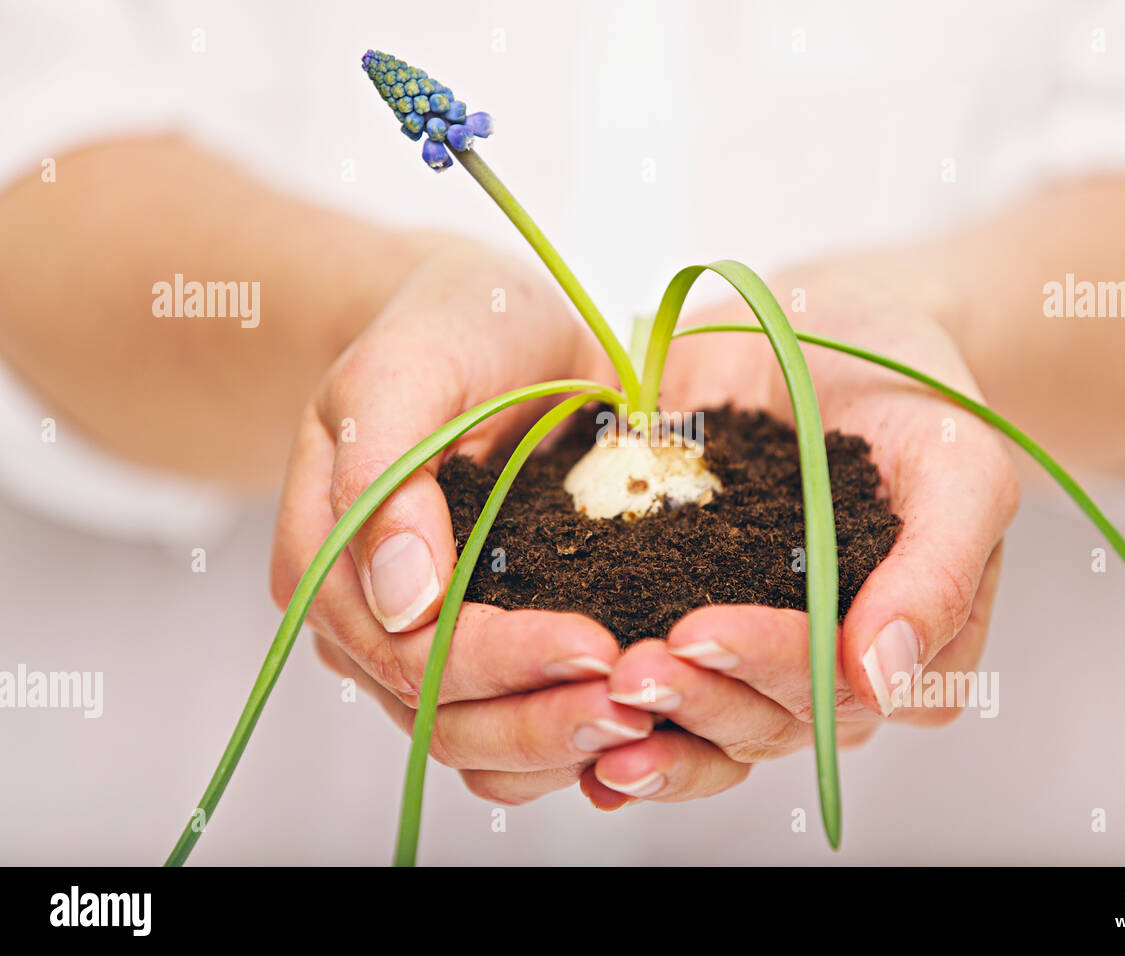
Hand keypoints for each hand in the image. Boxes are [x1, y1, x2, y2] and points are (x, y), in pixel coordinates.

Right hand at [271, 241, 650, 802]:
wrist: (491, 325)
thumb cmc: (442, 330)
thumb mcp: (403, 369)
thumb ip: (387, 472)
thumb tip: (403, 601)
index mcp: (328, 561)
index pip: (405, 649)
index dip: (497, 660)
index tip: (594, 644)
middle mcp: (369, 622)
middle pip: (443, 719)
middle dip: (542, 720)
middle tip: (639, 700)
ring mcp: (429, 645)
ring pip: (482, 746)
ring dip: (563, 743)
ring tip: (649, 718)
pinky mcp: (493, 644)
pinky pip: (521, 724)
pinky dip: (574, 737)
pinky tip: (640, 719)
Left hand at [578, 257, 1018, 807]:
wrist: (835, 328)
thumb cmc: (913, 393)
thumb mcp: (959, 464)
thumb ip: (939, 569)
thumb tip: (887, 679)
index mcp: (898, 645)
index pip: (836, 687)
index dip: (768, 665)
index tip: (701, 631)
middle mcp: (820, 665)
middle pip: (761, 719)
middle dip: (694, 700)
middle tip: (628, 671)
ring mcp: (746, 644)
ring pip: (701, 723)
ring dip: (645, 724)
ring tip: (586, 704)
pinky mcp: (676, 608)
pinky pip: (648, 680)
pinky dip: (599, 711)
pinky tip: (551, 719)